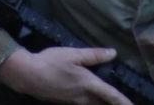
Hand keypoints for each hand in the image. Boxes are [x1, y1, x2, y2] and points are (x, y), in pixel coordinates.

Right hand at [0, 45, 134, 104]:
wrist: (29, 76)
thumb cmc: (52, 62)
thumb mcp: (74, 54)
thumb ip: (94, 55)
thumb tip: (113, 53)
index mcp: (88, 83)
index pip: (111, 95)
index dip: (124, 102)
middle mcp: (83, 97)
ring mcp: (74, 102)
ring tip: (111, 102)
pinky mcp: (66, 102)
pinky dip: (93, 104)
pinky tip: (92, 100)